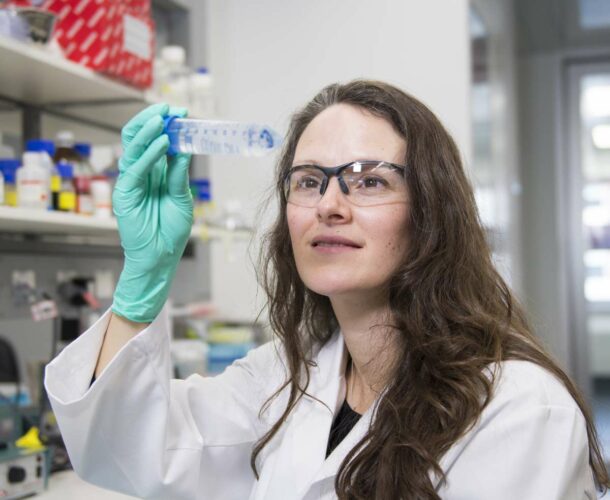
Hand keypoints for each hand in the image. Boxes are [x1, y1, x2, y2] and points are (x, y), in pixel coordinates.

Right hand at [111, 103, 192, 322]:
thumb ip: (179, 174)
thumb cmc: (172, 229)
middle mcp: (142, 172)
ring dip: (148, 131)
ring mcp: (131, 181)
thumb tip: (184, 147)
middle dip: (154, 120)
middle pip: (140, 138)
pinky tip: (163, 144)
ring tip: (163, 119)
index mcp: (156, 172)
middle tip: (169, 109)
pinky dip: (149, 155)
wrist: (161, 256)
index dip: (167, 125)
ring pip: (134, 148)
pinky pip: (135, 169)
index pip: (157, 141)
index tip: (182, 112)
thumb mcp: (182, 197)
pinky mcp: (124, 192)